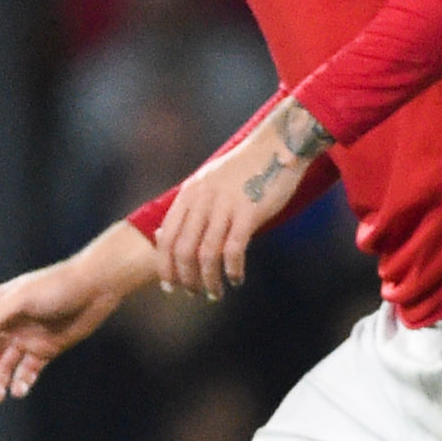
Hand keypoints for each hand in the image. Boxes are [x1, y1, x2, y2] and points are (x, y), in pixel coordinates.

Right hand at [0, 230, 148, 403]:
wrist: (96, 287)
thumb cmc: (55, 287)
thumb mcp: (19, 300)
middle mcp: (8, 326)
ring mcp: (27, 339)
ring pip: (5, 367)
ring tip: (0, 397)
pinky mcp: (46, 350)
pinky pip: (28, 371)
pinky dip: (22, 382)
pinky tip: (20, 390)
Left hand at [148, 97, 326, 298]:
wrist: (276, 146)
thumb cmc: (244, 168)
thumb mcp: (207, 183)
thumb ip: (190, 207)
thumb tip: (168, 234)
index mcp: (188, 194)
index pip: (166, 237)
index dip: (165, 265)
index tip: (169, 285)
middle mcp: (201, 200)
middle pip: (182, 249)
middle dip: (185, 277)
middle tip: (193, 294)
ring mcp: (224, 205)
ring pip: (207, 253)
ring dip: (209, 279)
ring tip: (214, 294)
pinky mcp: (249, 210)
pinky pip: (234, 248)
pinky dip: (232, 269)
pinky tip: (236, 280)